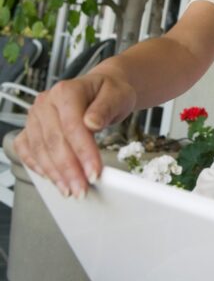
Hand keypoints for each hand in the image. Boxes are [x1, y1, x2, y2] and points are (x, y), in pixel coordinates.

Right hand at [13, 73, 135, 197]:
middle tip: (83, 189)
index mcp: (66, 91)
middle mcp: (46, 103)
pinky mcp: (31, 129)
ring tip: (71, 190)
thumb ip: (106, 108)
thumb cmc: (111, 93)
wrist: (102, 91)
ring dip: (55, 174)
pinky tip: (52, 179)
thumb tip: (92, 123)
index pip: (72, 125)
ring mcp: (35, 116)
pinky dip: (38, 167)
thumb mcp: (118, 96)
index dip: (83, 152)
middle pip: (54, 141)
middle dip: (69, 170)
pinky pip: (27, 150)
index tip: (94, 173)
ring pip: (39, 149)